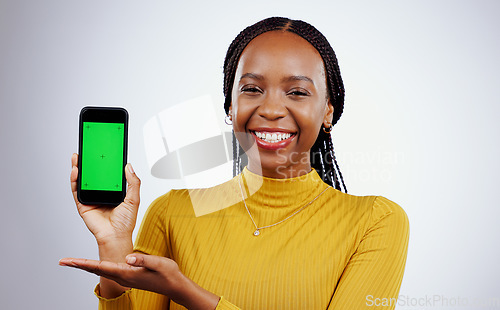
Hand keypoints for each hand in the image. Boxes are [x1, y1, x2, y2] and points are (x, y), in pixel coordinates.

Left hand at [59, 253, 219, 309]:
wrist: (175, 286)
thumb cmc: (168, 275)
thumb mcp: (158, 263)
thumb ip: (143, 260)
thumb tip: (128, 258)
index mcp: (127, 273)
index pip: (101, 267)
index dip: (84, 263)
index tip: (70, 261)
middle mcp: (123, 277)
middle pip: (96, 270)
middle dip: (79, 265)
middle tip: (63, 261)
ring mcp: (125, 277)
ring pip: (101, 270)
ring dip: (86, 266)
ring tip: (74, 261)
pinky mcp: (128, 275)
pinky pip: (108, 270)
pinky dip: (97, 266)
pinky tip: (95, 264)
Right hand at [70, 153, 140, 244]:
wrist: (116, 236)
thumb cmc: (126, 222)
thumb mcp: (134, 198)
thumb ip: (133, 182)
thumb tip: (129, 166)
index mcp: (113, 191)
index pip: (107, 174)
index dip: (104, 163)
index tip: (104, 150)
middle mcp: (101, 193)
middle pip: (93, 175)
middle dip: (89, 162)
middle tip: (88, 150)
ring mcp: (91, 198)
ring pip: (83, 180)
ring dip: (79, 168)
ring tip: (78, 157)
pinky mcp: (83, 204)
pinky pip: (76, 190)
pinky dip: (74, 180)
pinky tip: (76, 170)